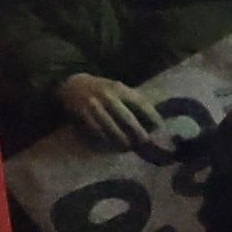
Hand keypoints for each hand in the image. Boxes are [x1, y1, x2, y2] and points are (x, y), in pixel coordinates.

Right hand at [51, 70, 166, 153]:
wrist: (72, 84)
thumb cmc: (101, 89)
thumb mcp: (117, 88)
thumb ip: (131, 99)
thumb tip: (150, 116)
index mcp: (120, 88)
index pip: (140, 103)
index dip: (151, 115)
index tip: (160, 126)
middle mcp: (108, 96)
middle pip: (126, 117)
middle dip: (137, 130)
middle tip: (145, 140)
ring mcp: (94, 105)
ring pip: (110, 126)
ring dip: (120, 138)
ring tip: (129, 146)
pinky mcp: (82, 113)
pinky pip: (95, 129)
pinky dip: (103, 138)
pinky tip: (110, 144)